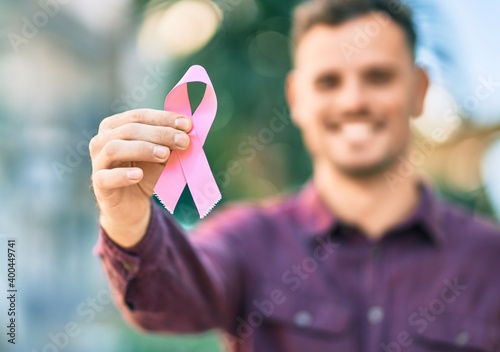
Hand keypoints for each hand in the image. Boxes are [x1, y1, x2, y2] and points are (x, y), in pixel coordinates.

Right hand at [89, 109, 191, 246]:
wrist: (131, 205)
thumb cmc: (145, 174)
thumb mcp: (161, 157)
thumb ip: (170, 145)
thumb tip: (188, 133)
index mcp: (116, 126)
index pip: (139, 116)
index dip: (163, 118)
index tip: (187, 124)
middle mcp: (102, 140)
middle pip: (129, 129)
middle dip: (160, 133)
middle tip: (183, 141)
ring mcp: (98, 161)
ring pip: (114, 148)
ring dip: (142, 149)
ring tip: (164, 154)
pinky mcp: (98, 184)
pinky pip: (106, 177)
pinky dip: (122, 175)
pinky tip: (138, 175)